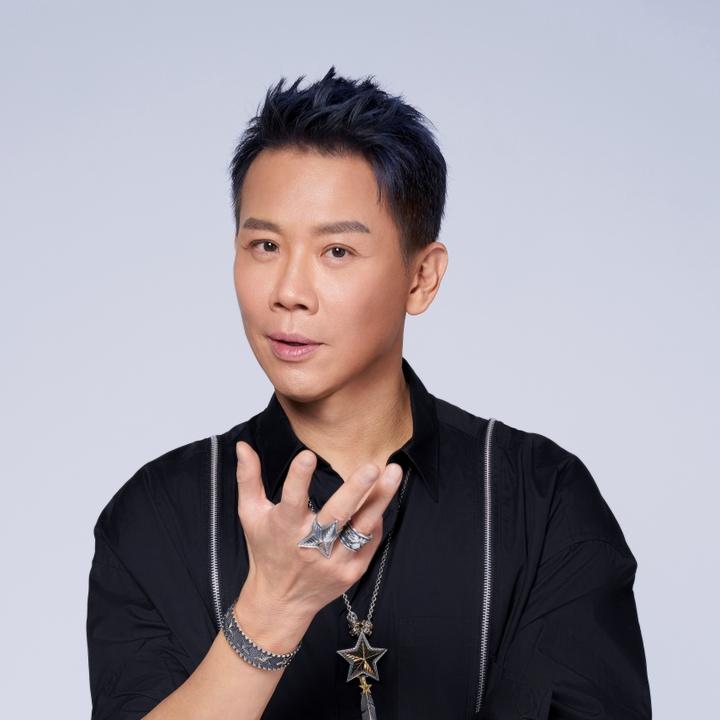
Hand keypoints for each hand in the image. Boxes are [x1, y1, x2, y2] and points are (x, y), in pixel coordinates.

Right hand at [234, 441, 403, 621]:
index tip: (307, 456)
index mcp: (284, 528)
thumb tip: (243, 446)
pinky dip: (376, 522)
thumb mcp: (250, 514)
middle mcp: (310, 546)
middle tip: (371, 467)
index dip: (298, 479)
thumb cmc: (266, 550)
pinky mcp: (351, 573)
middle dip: (355, 490)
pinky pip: (369, 543)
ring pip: (362, 528)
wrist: (280, 601)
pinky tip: (382, 500)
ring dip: (380, 500)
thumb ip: (248, 479)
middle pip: (336, 516)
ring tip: (394, 473)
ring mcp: (333, 562)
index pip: (291, 500)